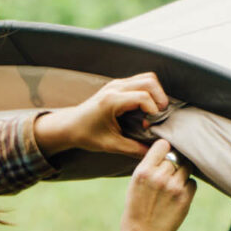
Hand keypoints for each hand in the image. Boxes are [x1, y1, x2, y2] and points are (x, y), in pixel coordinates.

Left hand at [33, 73, 170, 158]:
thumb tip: (152, 152)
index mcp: (112, 101)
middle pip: (149, 81)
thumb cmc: (86, 134)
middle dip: (160, 98)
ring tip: (154, 111)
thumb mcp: (110, 145)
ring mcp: (116, 84)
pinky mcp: (117, 85)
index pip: (143, 97)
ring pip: (147, 78)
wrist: (69, 126)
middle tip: (159, 116)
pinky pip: (140, 80)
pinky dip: (149, 91)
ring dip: (156, 93)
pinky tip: (146, 107)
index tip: (149, 125)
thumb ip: (133, 149)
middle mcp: (115, 87)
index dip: (153, 111)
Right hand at [115, 140, 196, 230]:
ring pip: (186, 169)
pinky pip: (193, 183)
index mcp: (143, 171)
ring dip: (182, 175)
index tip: (165, 155)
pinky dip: (187, 188)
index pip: (163, 145)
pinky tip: (177, 198)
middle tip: (166, 180)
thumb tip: (167, 153)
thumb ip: (149, 168)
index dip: (165, 149)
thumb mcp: (135, 185)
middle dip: (172, 166)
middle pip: (175, 158)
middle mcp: (159, 176)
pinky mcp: (185, 198)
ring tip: (172, 188)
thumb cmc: (136, 210)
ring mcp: (174, 187)